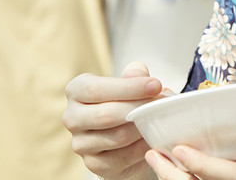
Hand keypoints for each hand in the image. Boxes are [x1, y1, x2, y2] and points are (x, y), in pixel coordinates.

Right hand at [63, 61, 163, 179]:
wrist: (125, 138)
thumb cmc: (125, 104)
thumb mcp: (129, 85)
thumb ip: (133, 75)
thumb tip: (138, 72)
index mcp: (76, 90)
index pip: (96, 89)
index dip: (129, 87)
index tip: (155, 85)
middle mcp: (72, 117)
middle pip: (106, 115)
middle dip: (140, 108)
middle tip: (163, 104)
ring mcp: (80, 144)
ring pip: (117, 137)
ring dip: (144, 128)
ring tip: (162, 119)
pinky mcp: (94, 164)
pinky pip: (124, 157)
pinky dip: (143, 147)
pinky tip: (154, 137)